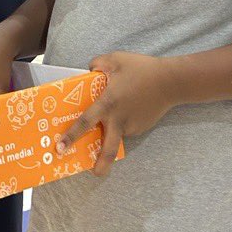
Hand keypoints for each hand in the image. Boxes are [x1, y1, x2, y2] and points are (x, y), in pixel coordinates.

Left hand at [58, 52, 178, 176]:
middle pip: (108, 150)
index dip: (71, 136)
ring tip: (114, 117)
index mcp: (108, 103)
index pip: (85, 123)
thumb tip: (90, 70)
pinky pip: (126, 128)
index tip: (60, 148)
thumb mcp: (116, 59)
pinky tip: (129, 107)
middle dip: (100, 165)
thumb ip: (98, 63)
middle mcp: (118, 119)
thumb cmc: (142, 68)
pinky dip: (122, 122)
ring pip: (116, 134)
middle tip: (93, 173)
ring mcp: (131, 126)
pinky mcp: (141, 128)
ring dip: (111, 131)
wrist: (171, 81)